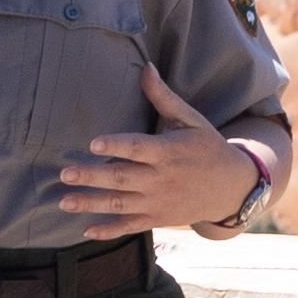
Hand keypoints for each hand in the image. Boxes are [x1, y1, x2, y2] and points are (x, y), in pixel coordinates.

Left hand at [59, 64, 262, 238]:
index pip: (138, 148)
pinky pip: (131, 226)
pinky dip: (109, 231)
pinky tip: (86, 231)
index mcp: (168, 151)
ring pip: (121, 204)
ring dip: (92, 203)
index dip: (116, 146)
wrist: (232, 187)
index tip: (92, 143)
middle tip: (64, 173)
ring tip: (64, 201)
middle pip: (122, 178)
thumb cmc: (207, 147)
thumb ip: (164, 97)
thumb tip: (145, 66)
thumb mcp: (191, 120)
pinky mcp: (158, 219)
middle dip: (92, 176)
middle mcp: (161, 179)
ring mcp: (158, 202)